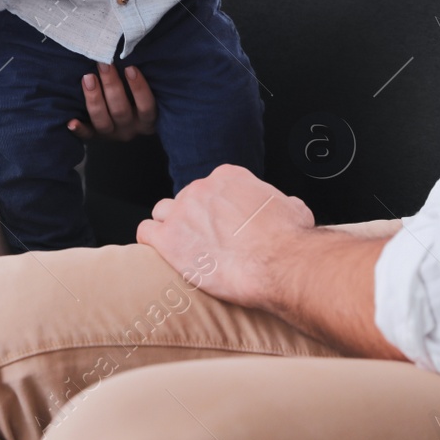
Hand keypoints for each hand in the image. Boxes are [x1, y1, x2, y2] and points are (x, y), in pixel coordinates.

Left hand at [66, 63, 156, 140]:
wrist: (124, 121)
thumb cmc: (135, 96)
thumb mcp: (144, 91)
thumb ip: (139, 78)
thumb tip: (132, 50)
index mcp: (146, 120)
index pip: (146, 106)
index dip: (139, 88)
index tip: (130, 68)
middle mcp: (130, 129)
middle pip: (120, 111)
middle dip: (111, 86)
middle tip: (104, 64)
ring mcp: (112, 134)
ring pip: (103, 122)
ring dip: (94, 99)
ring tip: (88, 78)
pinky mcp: (95, 137)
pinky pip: (86, 135)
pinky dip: (79, 129)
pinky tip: (71, 121)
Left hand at [136, 164, 314, 310]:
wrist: (278, 263)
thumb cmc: (288, 239)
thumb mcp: (293, 208)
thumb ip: (280, 202)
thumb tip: (286, 206)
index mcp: (228, 177)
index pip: (211, 187)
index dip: (215, 208)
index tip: (223, 225)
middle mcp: (201, 188)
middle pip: (186, 199)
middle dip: (193, 219)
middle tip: (207, 241)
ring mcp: (182, 212)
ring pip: (162, 212)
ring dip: (169, 227)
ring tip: (183, 247)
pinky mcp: (169, 239)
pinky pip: (145, 232)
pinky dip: (151, 241)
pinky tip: (163, 252)